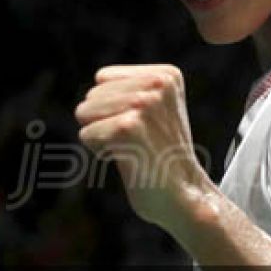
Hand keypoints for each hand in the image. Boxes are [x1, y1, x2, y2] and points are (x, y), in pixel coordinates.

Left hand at [75, 64, 209, 229]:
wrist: (185, 196)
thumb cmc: (164, 156)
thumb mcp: (158, 109)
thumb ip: (132, 88)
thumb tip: (96, 82)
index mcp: (166, 75)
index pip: (103, 78)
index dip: (112, 106)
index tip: (141, 127)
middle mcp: (157, 84)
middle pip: (92, 96)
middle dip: (104, 121)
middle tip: (138, 141)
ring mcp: (143, 104)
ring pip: (85, 113)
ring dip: (102, 136)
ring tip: (133, 148)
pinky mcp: (127, 127)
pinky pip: (86, 134)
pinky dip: (101, 152)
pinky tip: (129, 160)